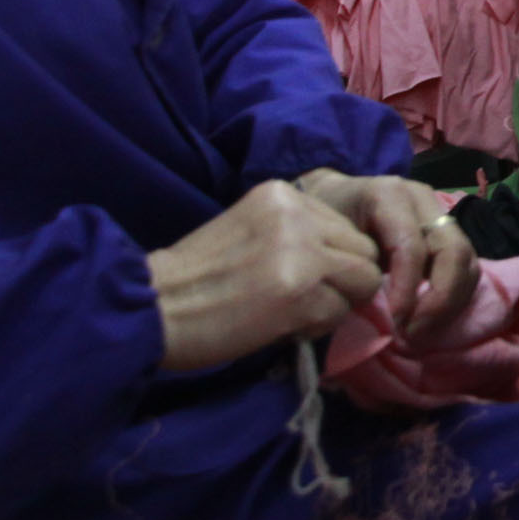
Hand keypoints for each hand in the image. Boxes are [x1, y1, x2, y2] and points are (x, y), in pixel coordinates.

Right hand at [147, 180, 385, 371]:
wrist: (154, 307)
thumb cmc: (197, 275)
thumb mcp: (252, 230)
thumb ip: (300, 235)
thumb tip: (353, 262)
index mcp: (282, 193)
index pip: (345, 226)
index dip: (335, 259)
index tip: (304, 278)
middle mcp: (297, 215)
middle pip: (364, 251)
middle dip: (346, 282)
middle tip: (306, 301)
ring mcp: (302, 252)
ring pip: (363, 281)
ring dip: (337, 304)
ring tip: (294, 313)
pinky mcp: (301, 294)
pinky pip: (340, 312)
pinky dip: (318, 326)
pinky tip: (282, 325)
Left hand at [296, 169, 481, 338]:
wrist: (333, 198)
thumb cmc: (327, 222)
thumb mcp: (331, 240)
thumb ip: (356, 269)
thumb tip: (382, 316)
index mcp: (388, 195)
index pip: (412, 247)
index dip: (407, 290)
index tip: (394, 323)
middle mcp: (422, 199)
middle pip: (454, 251)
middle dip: (439, 299)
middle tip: (412, 331)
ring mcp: (440, 213)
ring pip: (467, 260)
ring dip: (450, 302)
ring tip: (419, 328)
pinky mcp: (449, 232)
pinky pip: (466, 267)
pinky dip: (453, 297)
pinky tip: (428, 317)